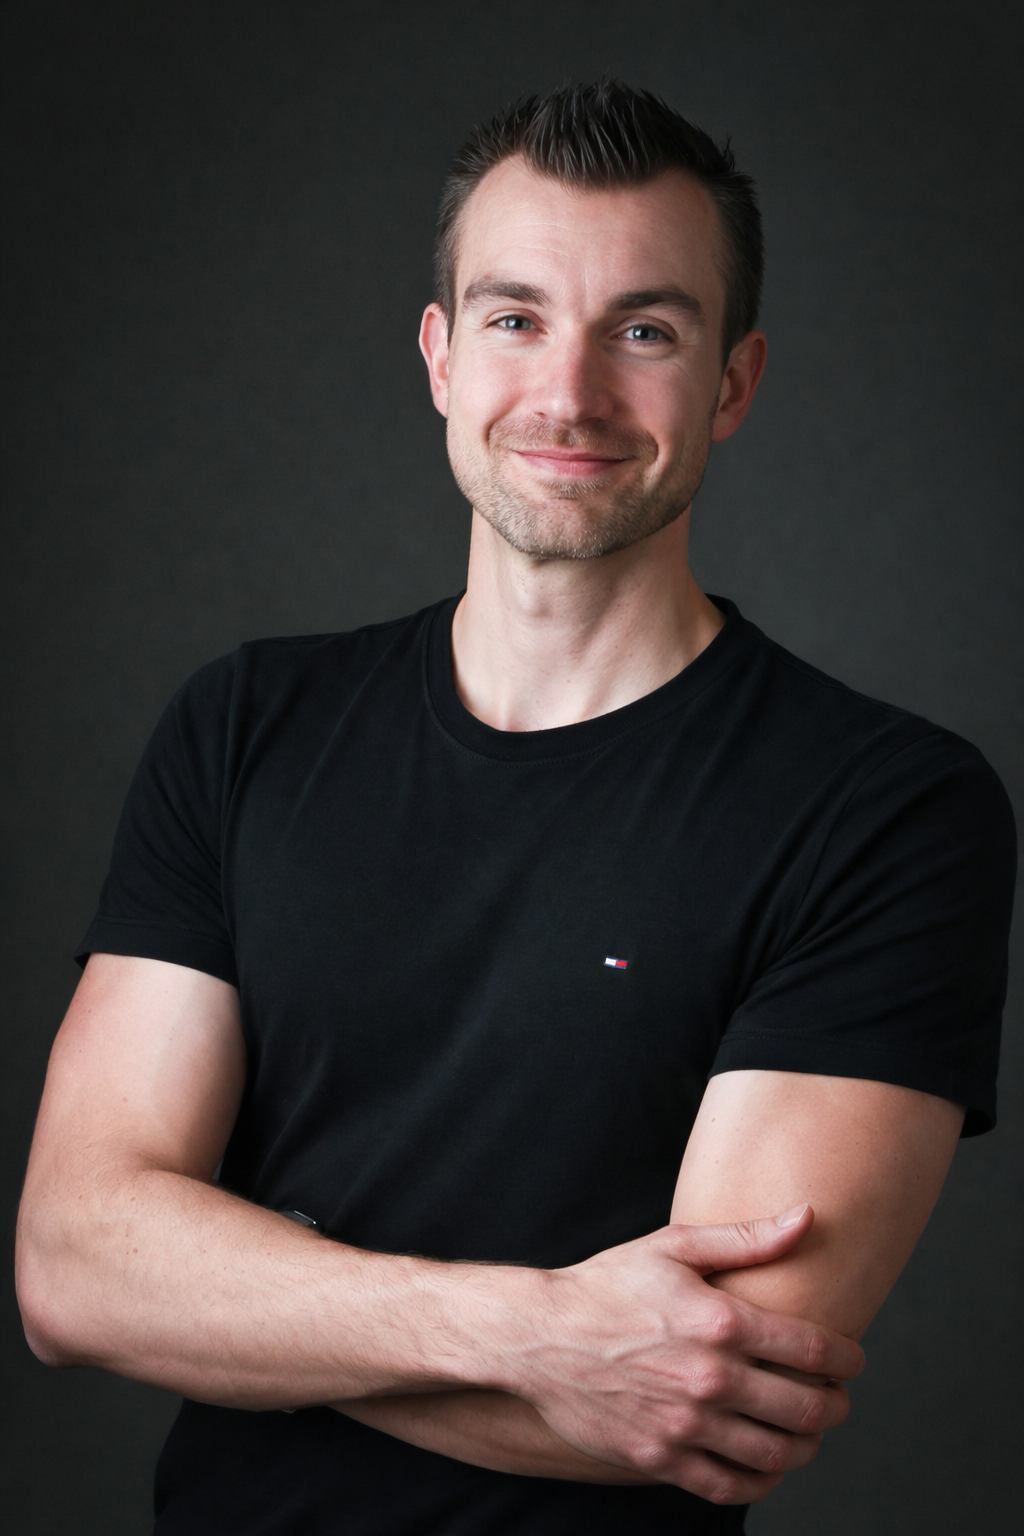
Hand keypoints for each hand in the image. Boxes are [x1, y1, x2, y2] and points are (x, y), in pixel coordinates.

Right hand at [513, 1205, 862, 1503]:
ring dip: (806, 1446)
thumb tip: (806, 1217)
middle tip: (835, 1397)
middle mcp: (710, 1378)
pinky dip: (761, 1480)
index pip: (813, 1349)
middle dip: (834, 1405)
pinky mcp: (661, 1457)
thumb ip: (747, 1238)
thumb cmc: (608, 1284)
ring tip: (807, 1432)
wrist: (540, 1336)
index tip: (851, 1359)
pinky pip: (730, 1485)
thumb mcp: (674, 1246)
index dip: (847, 1357)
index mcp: (720, 1322)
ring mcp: (685, 1424)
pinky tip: (766, 1464)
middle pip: (806, 1407)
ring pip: (776, 1453)